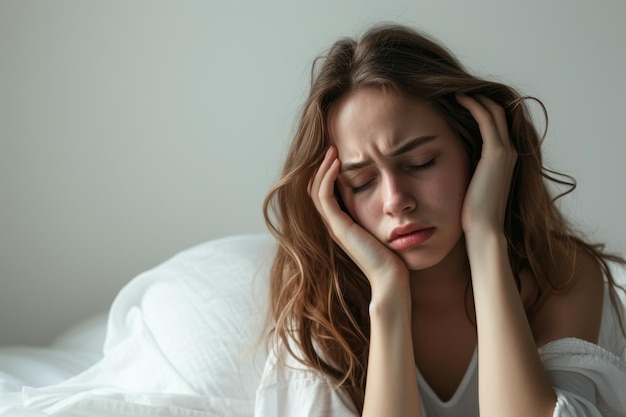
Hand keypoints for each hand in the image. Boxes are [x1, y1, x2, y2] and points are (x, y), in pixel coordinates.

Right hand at [308, 147, 409, 298]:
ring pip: (316, 191)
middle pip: (315, 190)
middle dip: (321, 167)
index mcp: (342, 225)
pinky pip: (325, 197)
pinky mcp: (339, 227)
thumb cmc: (393, 257)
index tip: (338, 155)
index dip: (327, 174)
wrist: (391, 278)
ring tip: (332, 150)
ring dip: (322, 168)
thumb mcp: (384, 229)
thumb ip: (381, 215)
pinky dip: (327, 178)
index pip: (324, 194)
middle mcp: (334, 225)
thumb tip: (393, 199)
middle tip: (331, 147)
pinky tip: (338, 164)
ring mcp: (334, 226)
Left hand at [456, 94, 516, 239]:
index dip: (478, 107)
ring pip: (493, 111)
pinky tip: (456, 98)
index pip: (495, 122)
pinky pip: (486, 118)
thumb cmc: (472, 214)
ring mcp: (506, 151)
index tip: (456, 99)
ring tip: (453, 88)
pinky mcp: (497, 153)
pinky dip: (473, 105)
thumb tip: (450, 159)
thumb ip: (467, 168)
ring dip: (473, 97)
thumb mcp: (470, 184)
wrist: (484, 230)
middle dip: (477, 97)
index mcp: (504, 158)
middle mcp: (510, 151)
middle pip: (497, 112)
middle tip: (453, 88)